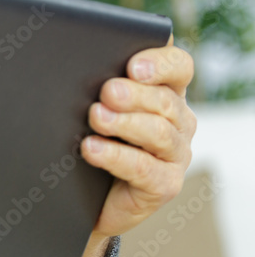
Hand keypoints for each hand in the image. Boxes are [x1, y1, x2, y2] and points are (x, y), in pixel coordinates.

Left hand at [71, 37, 196, 256]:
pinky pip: (144, 168)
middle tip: (106, 91)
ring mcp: (175, 154)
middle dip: (134, 94)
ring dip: (124, 123)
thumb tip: (77, 61)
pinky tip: (91, 148)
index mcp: (167, 91)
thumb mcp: (97, 104)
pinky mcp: (165, 184)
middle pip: (165, 100)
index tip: (133, 65)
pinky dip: (116, 156)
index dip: (161, 63)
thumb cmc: (92, 138)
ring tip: (96, 117)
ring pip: (158, 132)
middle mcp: (178, 121)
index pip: (179, 67)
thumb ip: (99, 81)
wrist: (85, 195)